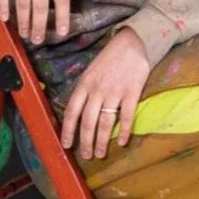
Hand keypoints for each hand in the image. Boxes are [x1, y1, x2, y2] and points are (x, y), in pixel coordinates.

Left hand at [61, 28, 149, 159]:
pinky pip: (126, 116)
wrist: (132, 43)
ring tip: (100, 154)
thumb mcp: (90, 71)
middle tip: (86, 156)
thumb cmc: (109, 58)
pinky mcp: (131, 92)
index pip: (72, 111)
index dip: (68, 130)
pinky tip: (122, 142)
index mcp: (84, 84)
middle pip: (88, 121)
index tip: (67, 145)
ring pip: (105, 122)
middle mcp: (97, 90)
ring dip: (102, 141)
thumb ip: (85, 90)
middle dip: (86, 141)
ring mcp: (114, 92)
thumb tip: (78, 112)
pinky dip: (124, 131)